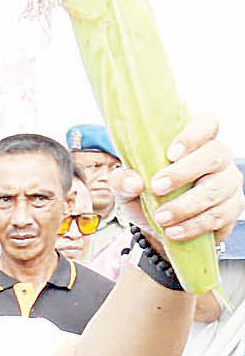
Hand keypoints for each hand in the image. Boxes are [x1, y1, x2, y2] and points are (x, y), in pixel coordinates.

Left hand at [117, 112, 243, 246]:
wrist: (160, 228)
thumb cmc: (148, 196)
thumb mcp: (127, 188)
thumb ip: (123, 180)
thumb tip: (132, 182)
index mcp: (194, 143)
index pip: (206, 123)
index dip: (193, 134)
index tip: (171, 153)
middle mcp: (217, 158)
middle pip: (214, 154)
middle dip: (184, 172)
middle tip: (157, 188)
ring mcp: (229, 182)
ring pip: (217, 188)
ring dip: (186, 205)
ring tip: (161, 217)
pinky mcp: (233, 208)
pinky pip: (219, 215)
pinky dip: (194, 225)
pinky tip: (175, 231)